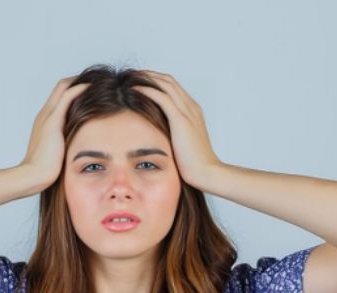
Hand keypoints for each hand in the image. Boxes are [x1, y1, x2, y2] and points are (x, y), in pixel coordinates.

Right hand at [17, 77, 90, 190]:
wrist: (33, 176)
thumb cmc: (45, 170)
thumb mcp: (59, 153)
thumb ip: (67, 145)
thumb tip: (81, 147)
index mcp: (45, 121)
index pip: (60, 96)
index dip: (74, 89)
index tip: (91, 91)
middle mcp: (45, 114)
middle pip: (61, 86)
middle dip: (79, 81)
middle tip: (98, 81)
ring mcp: (47, 116)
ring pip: (64, 87)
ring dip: (80, 81)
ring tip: (98, 81)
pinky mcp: (53, 121)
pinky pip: (67, 97)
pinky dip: (80, 88)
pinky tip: (92, 88)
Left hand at [130, 70, 221, 189]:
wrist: (206, 172)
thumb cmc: (193, 163)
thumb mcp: (180, 143)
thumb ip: (171, 134)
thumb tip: (155, 134)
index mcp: (192, 111)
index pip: (172, 87)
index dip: (155, 81)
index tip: (139, 81)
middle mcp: (191, 107)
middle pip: (168, 81)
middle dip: (149, 75)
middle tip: (131, 75)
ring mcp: (187, 111)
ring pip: (165, 84)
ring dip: (147, 78)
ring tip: (130, 77)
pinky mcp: (181, 120)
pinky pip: (162, 97)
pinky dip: (147, 90)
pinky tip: (134, 89)